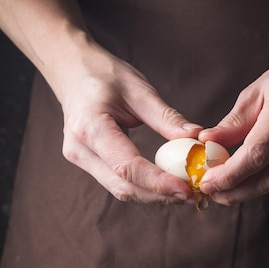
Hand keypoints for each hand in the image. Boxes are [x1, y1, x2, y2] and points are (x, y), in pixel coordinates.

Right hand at [54, 38, 201, 202]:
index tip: (186, 189)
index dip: (158, 183)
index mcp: (90, 127)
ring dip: (153, 195)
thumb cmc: (104, 74)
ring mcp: (81, 159)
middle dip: (159, 195)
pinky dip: (143, 187)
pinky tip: (165, 184)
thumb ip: (166, 118)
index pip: (127, 167)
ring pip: (120, 190)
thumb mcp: (139, 90)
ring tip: (182, 192)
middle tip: (191, 194)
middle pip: (123, 187)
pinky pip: (117, 182)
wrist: (72, 71)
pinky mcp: (87, 163)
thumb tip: (196, 139)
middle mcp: (80, 150)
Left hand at [198, 48, 268, 204]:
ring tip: (219, 191)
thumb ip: (235, 121)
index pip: (257, 154)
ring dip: (244, 191)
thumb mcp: (259, 89)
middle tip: (209, 192)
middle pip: (265, 177)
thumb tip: (208, 141)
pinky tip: (240, 182)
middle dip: (234, 191)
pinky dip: (257, 183)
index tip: (208, 181)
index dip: (230, 174)